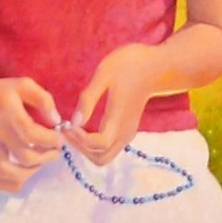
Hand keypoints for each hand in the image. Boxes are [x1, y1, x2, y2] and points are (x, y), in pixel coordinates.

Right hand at [0, 74, 62, 192]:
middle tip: (55, 149)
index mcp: (9, 114)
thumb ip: (43, 99)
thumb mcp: (23, 85)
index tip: (60, 137)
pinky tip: (25, 175)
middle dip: (47, 157)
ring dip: (30, 173)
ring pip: (7, 172)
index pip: (30, 133)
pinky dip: (13, 184)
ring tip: (41, 162)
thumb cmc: (1, 93)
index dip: (50, 139)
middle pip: (24, 156)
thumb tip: (56, 120)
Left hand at [67, 44, 163, 165]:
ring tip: (72, 129)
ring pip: (104, 156)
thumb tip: (74, 121)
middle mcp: (125, 132)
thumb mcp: (104, 75)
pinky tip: (82, 127)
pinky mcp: (127, 131)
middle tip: (66, 128)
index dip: (79, 139)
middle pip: (100, 157)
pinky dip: (92, 145)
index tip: (66, 124)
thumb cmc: (129, 65)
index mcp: (119, 119)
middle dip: (80, 148)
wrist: (155, 66)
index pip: (98, 144)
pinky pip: (108, 148)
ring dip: (85, 148)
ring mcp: (127, 133)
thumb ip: (89, 99)